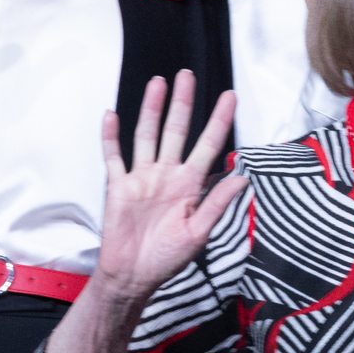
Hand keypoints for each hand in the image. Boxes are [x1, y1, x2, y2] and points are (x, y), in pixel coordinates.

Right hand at [93, 72, 244, 299]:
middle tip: (187, 75)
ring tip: (157, 83)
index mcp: (190, 185)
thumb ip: (218, 204)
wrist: (132, 277)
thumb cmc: (167, 259)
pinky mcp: (119, 186)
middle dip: (182, 103)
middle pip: (176, 130)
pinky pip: (114, 156)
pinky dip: (110, 136)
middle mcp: (167, 175)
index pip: (209, 145)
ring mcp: (142, 178)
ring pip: (146, 135)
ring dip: (151, 109)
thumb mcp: (199, 233)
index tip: (230, 96)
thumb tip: (242, 178)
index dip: (219, 121)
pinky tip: (111, 114)